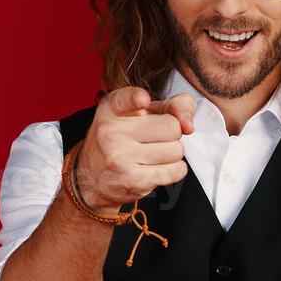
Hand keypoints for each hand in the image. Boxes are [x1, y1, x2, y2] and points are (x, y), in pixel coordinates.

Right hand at [75, 86, 195, 212]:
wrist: (92, 179)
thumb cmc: (123, 139)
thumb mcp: (138, 113)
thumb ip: (172, 105)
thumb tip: (188, 125)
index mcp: (111, 110)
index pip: (126, 98)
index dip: (137, 98)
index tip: (142, 101)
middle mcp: (112, 133)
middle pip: (172, 127)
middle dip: (171, 133)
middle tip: (155, 138)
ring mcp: (121, 158)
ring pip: (176, 150)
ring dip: (172, 153)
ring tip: (154, 153)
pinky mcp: (134, 181)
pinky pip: (176, 171)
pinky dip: (175, 169)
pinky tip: (159, 167)